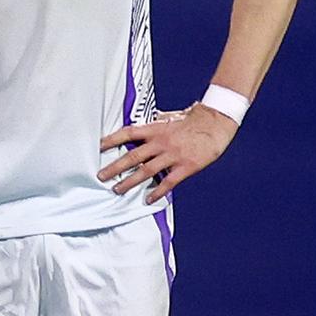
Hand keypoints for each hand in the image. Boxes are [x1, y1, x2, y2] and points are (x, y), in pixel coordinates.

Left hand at [98, 103, 237, 202]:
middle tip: (100, 175)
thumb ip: (158, 120)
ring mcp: (173, 155)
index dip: (112, 140)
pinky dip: (157, 192)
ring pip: (146, 171)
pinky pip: (168, 182)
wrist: (216, 121)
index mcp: (155, 128)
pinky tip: (148, 199)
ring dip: (130, 181)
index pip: (128, 133)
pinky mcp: (186, 167)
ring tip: (117, 189)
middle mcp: (160, 142)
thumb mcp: (171, 116)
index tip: (98, 147)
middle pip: (133, 156)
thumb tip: (150, 116)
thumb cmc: (194, 118)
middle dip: (115, 167)